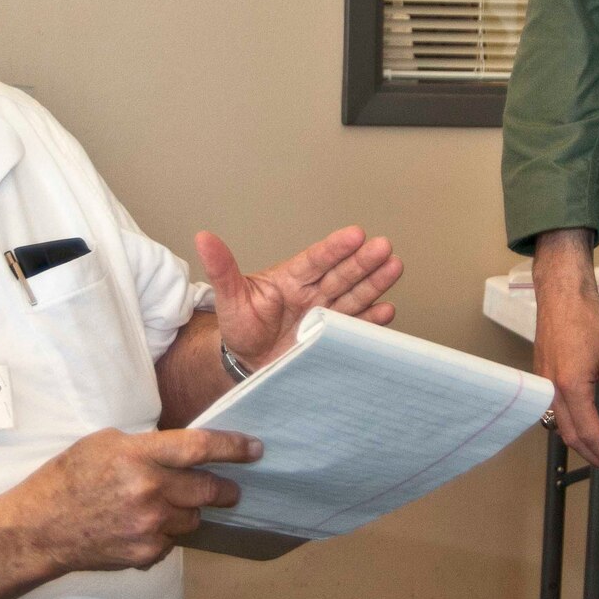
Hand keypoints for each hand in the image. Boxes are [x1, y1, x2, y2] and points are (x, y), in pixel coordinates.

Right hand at [7, 427, 260, 571]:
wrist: (40, 528)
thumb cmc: (69, 478)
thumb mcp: (105, 443)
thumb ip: (146, 446)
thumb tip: (182, 451)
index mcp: (139, 456)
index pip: (199, 448)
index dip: (233, 447)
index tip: (255, 449)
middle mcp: (149, 491)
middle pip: (207, 489)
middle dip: (225, 489)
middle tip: (230, 489)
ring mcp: (149, 526)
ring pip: (193, 518)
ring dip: (190, 511)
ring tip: (169, 506)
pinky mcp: (145, 553)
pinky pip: (172, 541)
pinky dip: (166, 533)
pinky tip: (143, 527)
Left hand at [197, 225, 402, 367]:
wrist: (247, 364)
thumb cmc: (240, 326)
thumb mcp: (229, 297)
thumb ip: (222, 268)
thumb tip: (203, 238)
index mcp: (291, 279)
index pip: (316, 260)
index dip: (334, 248)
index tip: (354, 234)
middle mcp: (314, 294)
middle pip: (341, 274)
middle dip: (363, 261)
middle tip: (383, 246)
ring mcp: (326, 316)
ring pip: (354, 296)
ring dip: (375, 283)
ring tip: (394, 266)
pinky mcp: (333, 340)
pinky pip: (355, 329)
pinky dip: (371, 322)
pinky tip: (386, 311)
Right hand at [531, 229, 598, 473]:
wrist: (561, 295)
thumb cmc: (589, 321)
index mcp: (572, 388)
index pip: (590, 433)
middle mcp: (552, 391)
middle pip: (570, 436)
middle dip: (591, 455)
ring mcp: (542, 385)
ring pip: (558, 426)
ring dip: (578, 443)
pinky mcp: (540, 377)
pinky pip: (551, 412)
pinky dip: (568, 426)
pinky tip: (582, 424)